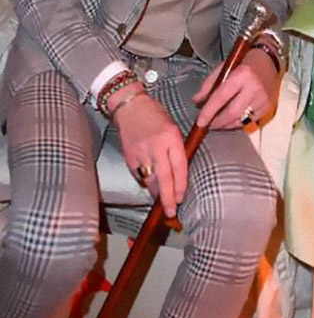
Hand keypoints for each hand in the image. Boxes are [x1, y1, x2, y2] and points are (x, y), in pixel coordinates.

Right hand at [109, 83, 186, 217]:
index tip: (181, 197)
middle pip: (163, 177)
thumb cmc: (155, 115)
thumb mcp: (172, 127)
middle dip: (168, 197)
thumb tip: (179, 172)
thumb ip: (176, 149)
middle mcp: (156, 146)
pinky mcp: (129, 156)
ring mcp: (141, 152)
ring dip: (156, 193)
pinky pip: (138, 175)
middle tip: (171, 211)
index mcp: (171, 137)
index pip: (179, 166)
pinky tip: (149, 187)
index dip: (181, 184)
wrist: (129, 106)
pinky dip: (144, 182)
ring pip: (149, 180)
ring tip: (161, 202)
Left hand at [193, 48, 280, 129]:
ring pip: (240, 120)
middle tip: (207, 125)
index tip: (200, 122)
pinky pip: (249, 121)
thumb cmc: (244, 61)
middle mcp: (254, 88)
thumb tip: (197, 101)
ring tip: (217, 123)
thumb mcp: (224, 67)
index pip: (221, 97)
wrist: (269, 60)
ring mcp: (262, 99)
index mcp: (242, 74)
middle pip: (231, 113)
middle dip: (217, 122)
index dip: (208, 111)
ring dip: (226, 125)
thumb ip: (209, 84)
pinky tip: (230, 120)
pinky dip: (237, 123)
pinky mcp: (267, 107)